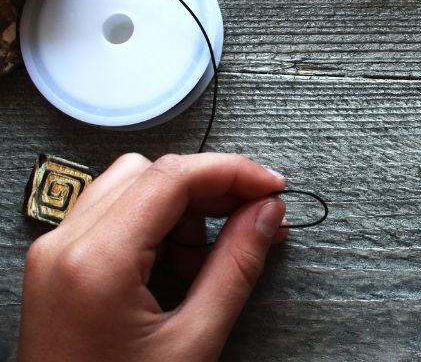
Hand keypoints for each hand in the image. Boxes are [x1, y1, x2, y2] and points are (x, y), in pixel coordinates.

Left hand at [19, 152, 287, 361]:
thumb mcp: (193, 341)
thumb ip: (235, 267)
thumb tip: (265, 213)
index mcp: (96, 262)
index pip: (173, 177)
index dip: (233, 172)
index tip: (272, 187)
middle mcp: (64, 246)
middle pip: (151, 173)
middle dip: (210, 188)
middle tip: (256, 216)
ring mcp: (55, 254)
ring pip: (131, 186)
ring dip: (183, 207)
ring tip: (213, 254)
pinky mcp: (58, 266)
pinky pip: (112, 215)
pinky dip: (156, 224)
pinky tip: (183, 261)